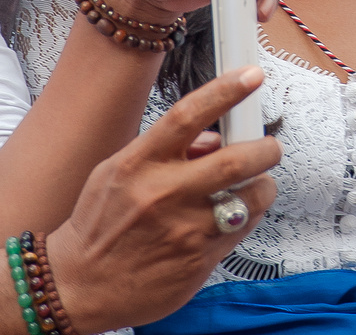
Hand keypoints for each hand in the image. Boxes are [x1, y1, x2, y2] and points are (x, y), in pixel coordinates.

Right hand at [48, 66, 280, 332]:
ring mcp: (183, 231)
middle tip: (271, 147)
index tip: (251, 76)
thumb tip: (213, 137)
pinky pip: (240, 231)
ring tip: (257, 185)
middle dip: (265, 149)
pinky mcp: (197, 262)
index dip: (224, 91)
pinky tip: (235, 215)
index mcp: (139, 163)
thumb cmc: (101, 221)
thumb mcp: (119, 170)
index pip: (187, 116)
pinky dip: (247, 217)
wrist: (79, 285)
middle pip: (233, 160)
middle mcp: (162, 194)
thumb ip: (165, 148)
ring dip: (263, 187)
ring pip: (249, 200)